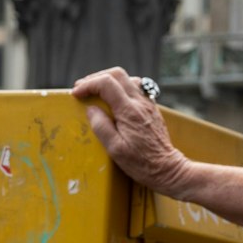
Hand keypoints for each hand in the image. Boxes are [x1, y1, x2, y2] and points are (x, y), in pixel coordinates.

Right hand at [70, 67, 192, 194]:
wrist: (166, 168)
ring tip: (96, 91)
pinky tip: (114, 98)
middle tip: (83, 88)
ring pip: (128, 78)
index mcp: (129, 111)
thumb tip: (91, 109)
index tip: (76, 94)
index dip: (88, 85)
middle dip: (96, 77)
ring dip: (109, 80)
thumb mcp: (115, 149)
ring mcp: (148, 103)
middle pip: (117, 74)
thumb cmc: (141, 163)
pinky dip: (121, 87)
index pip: (107, 84)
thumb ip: (101, 126)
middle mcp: (141, 102)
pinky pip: (136, 87)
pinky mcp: (152, 107)